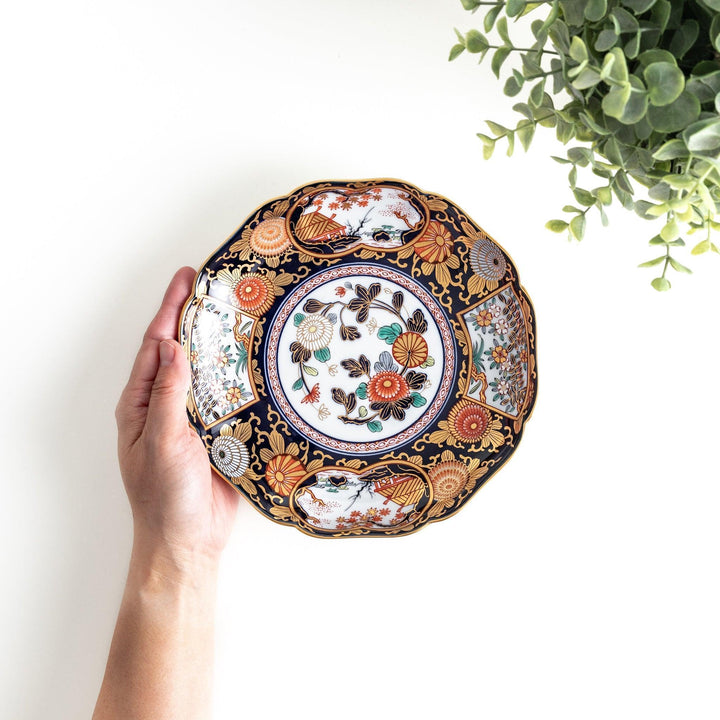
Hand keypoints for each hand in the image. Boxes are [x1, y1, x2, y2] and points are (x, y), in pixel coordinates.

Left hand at [115, 267, 239, 565]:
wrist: (189, 540)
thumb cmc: (164, 496)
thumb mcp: (161, 440)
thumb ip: (168, 394)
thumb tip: (173, 346)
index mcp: (141, 404)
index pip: (156, 346)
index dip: (170, 310)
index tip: (186, 279)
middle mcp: (166, 405)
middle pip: (182, 352)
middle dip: (196, 319)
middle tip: (218, 288)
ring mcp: (193, 418)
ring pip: (208, 372)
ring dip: (221, 345)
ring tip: (240, 315)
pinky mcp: (219, 432)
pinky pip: (229, 396)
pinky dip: (240, 376)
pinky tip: (255, 362)